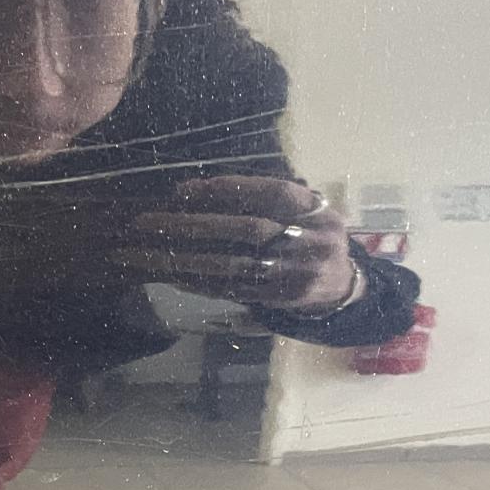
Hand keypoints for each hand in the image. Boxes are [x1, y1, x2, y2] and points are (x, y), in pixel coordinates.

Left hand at [115, 176, 353, 311]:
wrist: (344, 286)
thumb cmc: (312, 236)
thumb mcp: (305, 208)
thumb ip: (266, 197)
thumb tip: (196, 192)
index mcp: (316, 210)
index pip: (270, 193)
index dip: (227, 189)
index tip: (182, 190)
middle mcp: (309, 242)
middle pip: (246, 230)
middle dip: (193, 225)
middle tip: (147, 222)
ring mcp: (294, 275)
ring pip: (233, 266)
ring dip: (184, 260)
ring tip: (145, 253)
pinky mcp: (278, 301)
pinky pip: (232, 291)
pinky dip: (198, 282)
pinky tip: (170, 274)